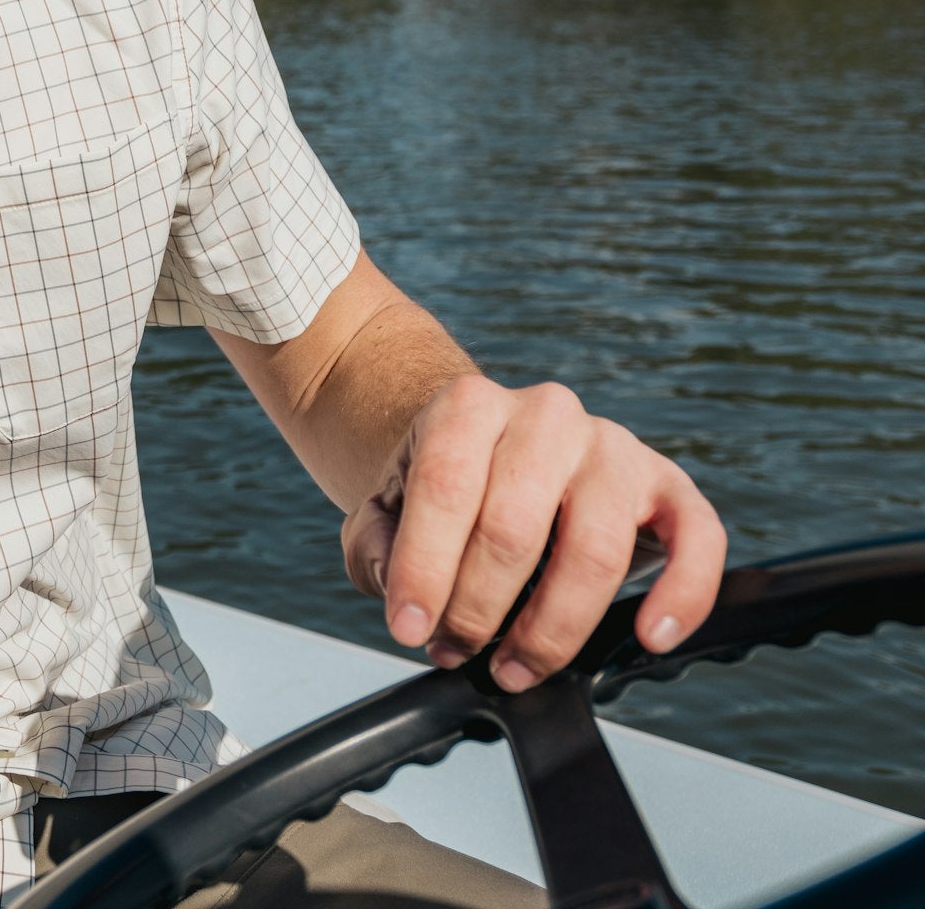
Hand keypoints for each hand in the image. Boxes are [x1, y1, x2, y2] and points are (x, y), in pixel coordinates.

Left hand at [341, 375, 726, 691]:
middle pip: (515, 526)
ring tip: (515, 667)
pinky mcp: (668, 483)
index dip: (425, 569)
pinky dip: (683, 594)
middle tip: (454, 650)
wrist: (497, 443)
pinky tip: (650, 637)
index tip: (409, 628)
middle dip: (478, 608)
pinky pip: (697, 537)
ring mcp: (612, 446)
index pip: (446, 488)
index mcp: (470, 405)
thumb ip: (375, 543)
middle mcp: (546, 414)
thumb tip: (397, 590)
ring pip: (595, 547)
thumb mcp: (388, 500)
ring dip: (551, 628)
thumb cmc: (445, 483)